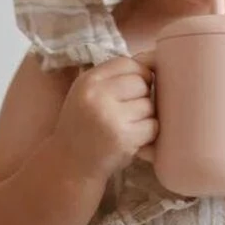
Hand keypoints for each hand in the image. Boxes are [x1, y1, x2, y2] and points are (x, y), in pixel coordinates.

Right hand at [54, 56, 156, 178]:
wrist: (70, 164)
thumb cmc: (83, 126)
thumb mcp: (87, 94)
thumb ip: (113, 77)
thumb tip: (154, 60)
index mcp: (88, 80)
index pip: (127, 63)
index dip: (137, 74)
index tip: (133, 89)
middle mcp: (97, 95)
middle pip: (141, 83)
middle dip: (141, 96)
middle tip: (128, 112)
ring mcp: (111, 117)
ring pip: (149, 105)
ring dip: (145, 116)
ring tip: (127, 126)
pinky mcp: (124, 137)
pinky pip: (152, 126)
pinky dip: (148, 133)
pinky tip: (132, 138)